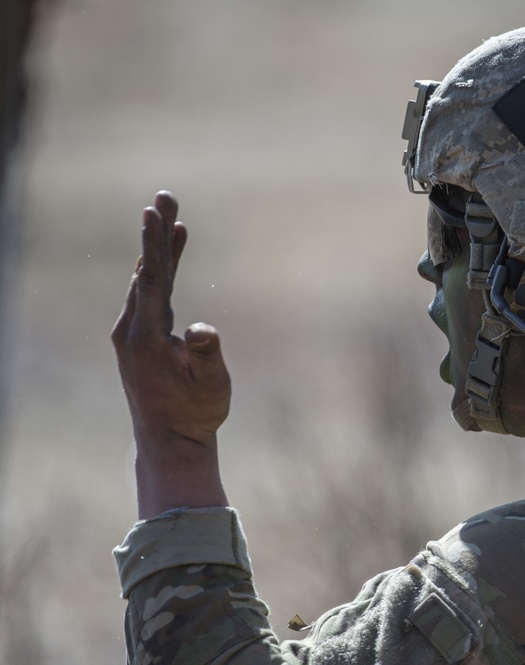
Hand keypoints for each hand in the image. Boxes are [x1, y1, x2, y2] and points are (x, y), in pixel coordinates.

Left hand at [111, 191, 230, 518]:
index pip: (152, 282)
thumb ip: (207, 357)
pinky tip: (175, 247)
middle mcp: (132, 330)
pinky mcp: (142, 335)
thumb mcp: (211, 388)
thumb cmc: (196, 413)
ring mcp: (133, 332)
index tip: (153, 213)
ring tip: (172, 213)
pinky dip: (163, 267)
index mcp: (146, 339)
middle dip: (157, 233)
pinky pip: (152, 291)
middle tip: (165, 196)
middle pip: (147, 271)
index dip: (155, 246)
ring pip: (148, 278)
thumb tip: (203, 329)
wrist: (170, 440)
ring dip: (160, 246)